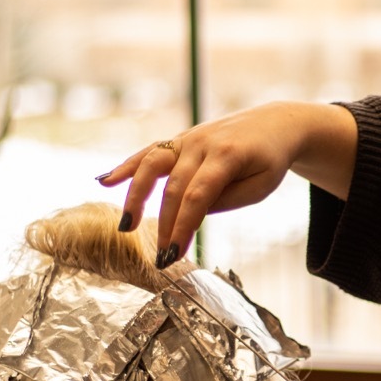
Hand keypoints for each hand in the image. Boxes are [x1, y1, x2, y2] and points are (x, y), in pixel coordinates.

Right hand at [97, 102, 357, 264]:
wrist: (276, 123)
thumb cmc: (270, 159)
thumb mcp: (262, 185)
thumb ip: (227, 199)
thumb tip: (192, 213)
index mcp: (227, 156)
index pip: (198, 196)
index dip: (183, 226)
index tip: (174, 253)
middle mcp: (202, 143)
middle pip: (174, 187)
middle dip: (165, 225)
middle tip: (161, 257)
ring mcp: (188, 138)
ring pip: (152, 165)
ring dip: (136, 196)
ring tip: (126, 225)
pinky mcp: (180, 139)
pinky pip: (149, 152)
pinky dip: (127, 166)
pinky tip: (105, 181)